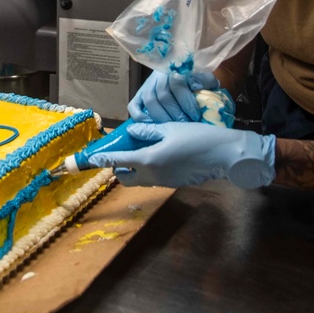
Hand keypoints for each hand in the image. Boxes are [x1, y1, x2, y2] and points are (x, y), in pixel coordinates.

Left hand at [87, 122, 275, 188]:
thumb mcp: (170, 129)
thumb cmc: (198, 138)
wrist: (224, 156)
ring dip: (133, 169)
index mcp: (149, 160)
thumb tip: (131, 132)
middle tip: (121, 152)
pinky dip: (147, 169)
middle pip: (125, 177)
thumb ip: (148, 132)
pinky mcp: (172, 183)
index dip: (101, 159)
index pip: (117, 161)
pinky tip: (156, 155)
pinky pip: (152, 178)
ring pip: (139, 179)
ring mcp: (163, 182)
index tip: (89, 158)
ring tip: (138, 151)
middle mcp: (153, 175)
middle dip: (118, 167)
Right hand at [128, 70, 219, 122]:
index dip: (186, 102)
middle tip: (185, 125)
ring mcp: (147, 85)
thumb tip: (196, 86)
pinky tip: (152, 124)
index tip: (196, 116)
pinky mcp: (139, 94)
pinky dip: (140, 116)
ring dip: (161, 116)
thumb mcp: (206, 78)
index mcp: (175, 68)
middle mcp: (159, 75)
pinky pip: (134, 105)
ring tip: (172, 127)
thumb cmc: (197, 80)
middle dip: (175, 114)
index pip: (177, 84)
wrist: (182, 72)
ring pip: (149, 100)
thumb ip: (205, 81)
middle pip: (163, 95)